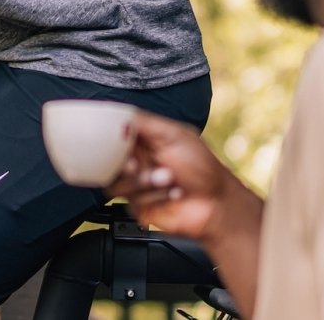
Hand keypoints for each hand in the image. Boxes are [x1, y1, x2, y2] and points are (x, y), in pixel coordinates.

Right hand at [107, 112, 241, 240]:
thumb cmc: (202, 167)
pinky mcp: (137, 206)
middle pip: (108, 160)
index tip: (115, 142)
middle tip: (136, 166)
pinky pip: (130, 201)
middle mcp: (136, 160)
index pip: (114, 135)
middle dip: (124, 165)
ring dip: (144, 182)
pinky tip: (171, 194)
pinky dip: (153, 197)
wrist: (215, 204)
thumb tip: (117, 117)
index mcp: (143, 140)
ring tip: (168, 179)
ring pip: (116, 183)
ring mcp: (135, 184)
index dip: (110, 139)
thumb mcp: (174, 135)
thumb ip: (144, 123)